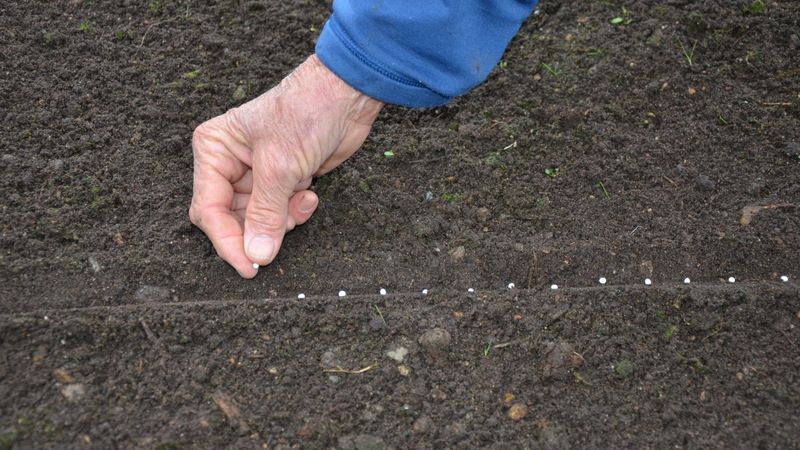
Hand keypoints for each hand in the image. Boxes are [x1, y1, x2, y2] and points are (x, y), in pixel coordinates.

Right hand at [189, 54, 382, 277]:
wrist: (347, 96)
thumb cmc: (306, 112)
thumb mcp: (280, 166)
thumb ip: (265, 214)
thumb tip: (255, 255)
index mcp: (214, 150)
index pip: (208, 209)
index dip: (227, 241)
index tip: (248, 266)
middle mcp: (229, 163)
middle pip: (230, 219)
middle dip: (258, 229)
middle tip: (280, 235)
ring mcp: (256, 174)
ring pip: (257, 221)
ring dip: (281, 220)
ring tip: (301, 200)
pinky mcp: (281, 181)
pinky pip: (279, 213)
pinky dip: (294, 212)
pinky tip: (309, 194)